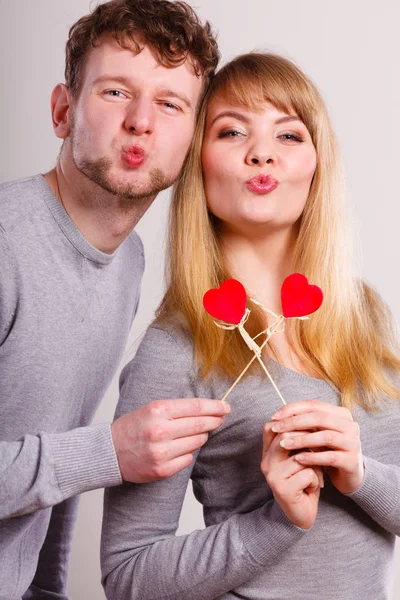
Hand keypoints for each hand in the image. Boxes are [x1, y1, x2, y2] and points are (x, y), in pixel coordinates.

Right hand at [111, 398, 229, 482]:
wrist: (108, 452)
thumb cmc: (132, 428)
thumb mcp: (151, 409)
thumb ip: (176, 409)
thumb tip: (207, 410)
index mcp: (158, 410)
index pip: (196, 407)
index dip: (215, 407)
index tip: (226, 407)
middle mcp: (160, 431)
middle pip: (200, 424)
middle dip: (214, 421)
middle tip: (220, 418)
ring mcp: (162, 452)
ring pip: (197, 442)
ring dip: (201, 437)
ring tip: (194, 434)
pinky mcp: (162, 470)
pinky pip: (188, 459)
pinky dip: (187, 453)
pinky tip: (179, 448)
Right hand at [261, 423, 322, 528]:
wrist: (301, 514)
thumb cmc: (303, 481)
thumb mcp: (300, 457)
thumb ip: (299, 440)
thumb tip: (311, 418)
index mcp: (267, 452)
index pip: (271, 426)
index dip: (291, 422)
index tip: (310, 425)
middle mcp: (266, 462)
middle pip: (285, 437)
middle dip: (307, 440)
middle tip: (320, 448)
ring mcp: (272, 476)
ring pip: (300, 456)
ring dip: (314, 464)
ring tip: (316, 474)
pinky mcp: (283, 490)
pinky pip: (306, 474)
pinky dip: (316, 479)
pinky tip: (313, 487)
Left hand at [270, 400, 363, 493]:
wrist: (349, 474)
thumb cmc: (329, 449)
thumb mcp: (317, 433)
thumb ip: (303, 422)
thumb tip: (277, 416)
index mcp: (341, 413)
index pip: (313, 405)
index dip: (292, 409)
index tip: (274, 416)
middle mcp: (350, 425)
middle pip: (319, 418)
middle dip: (294, 422)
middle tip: (276, 429)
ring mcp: (353, 443)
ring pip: (325, 437)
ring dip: (301, 439)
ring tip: (283, 444)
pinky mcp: (352, 461)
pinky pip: (330, 457)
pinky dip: (312, 457)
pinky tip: (298, 459)